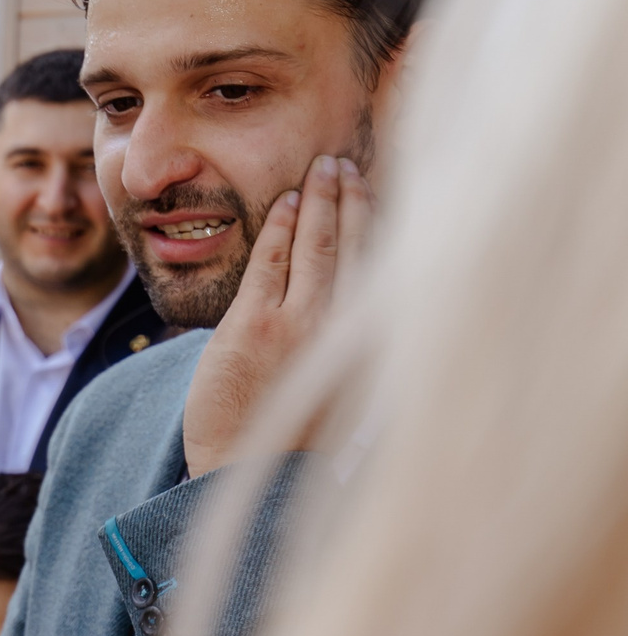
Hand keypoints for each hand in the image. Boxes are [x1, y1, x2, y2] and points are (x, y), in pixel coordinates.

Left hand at [182, 154, 369, 478]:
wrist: (250, 473)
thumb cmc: (291, 436)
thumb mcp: (341, 389)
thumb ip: (351, 342)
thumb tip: (364, 303)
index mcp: (369, 344)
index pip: (383, 268)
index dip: (381, 221)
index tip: (379, 187)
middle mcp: (344, 330)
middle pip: (356, 246)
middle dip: (352, 197)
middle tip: (346, 162)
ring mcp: (301, 324)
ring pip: (317, 245)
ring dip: (319, 200)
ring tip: (322, 168)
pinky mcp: (254, 326)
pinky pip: (270, 261)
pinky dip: (278, 226)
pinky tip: (283, 202)